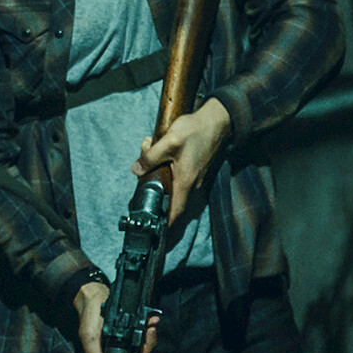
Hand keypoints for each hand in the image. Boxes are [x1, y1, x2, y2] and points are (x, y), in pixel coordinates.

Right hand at [74, 281, 158, 352]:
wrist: (94, 293)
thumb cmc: (89, 316)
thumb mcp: (89, 336)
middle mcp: (122, 347)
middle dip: (147, 346)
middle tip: (148, 334)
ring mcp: (129, 336)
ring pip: (146, 343)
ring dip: (151, 335)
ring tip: (151, 324)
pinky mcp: (135, 325)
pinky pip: (146, 328)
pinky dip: (150, 324)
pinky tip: (151, 318)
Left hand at [131, 97, 231, 222]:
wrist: (216, 121)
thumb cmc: (195, 131)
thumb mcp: (169, 142)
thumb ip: (151, 157)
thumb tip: (135, 170)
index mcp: (185, 182)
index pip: (175, 212)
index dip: (164, 224)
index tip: (153, 230)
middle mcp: (192, 184)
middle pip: (170, 199)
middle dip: (153, 194)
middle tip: (139, 186)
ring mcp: (194, 178)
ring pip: (172, 186)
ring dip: (157, 177)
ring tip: (146, 158)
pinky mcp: (194, 170)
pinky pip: (177, 177)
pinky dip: (165, 170)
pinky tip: (156, 153)